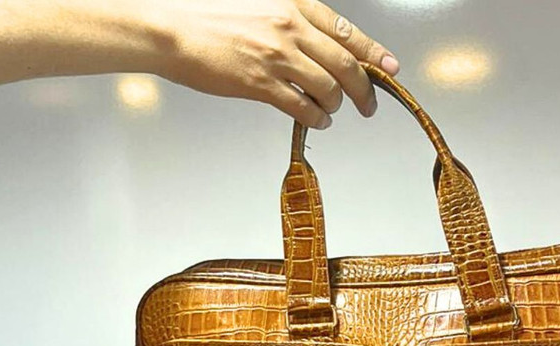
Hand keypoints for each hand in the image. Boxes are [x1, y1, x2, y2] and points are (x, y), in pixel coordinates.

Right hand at [153, 0, 398, 128]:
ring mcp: (276, 56)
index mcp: (292, 3)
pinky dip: (316, 118)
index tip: (390, 67)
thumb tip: (313, 47)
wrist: (169, 27)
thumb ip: (289, 21)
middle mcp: (290, 27)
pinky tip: (317, 120)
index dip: (373, 52)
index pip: (345, 30)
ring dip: (337, 105)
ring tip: (332, 112)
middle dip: (363, 89)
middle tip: (368, 105)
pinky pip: (302, 107)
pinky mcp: (260, 83)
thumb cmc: (205, 14)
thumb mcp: (256, 3)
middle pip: (345, 64)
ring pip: (328, 88)